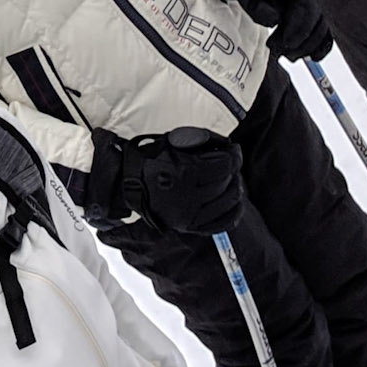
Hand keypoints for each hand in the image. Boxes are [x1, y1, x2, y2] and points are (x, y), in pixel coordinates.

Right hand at [122, 128, 245, 234]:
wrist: (132, 183)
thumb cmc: (154, 159)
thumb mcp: (175, 140)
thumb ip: (205, 139)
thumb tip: (230, 147)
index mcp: (184, 172)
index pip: (225, 166)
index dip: (235, 156)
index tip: (234, 150)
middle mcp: (187, 197)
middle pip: (227, 183)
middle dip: (233, 170)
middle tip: (230, 163)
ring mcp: (189, 215)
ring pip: (229, 203)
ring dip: (235, 188)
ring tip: (231, 179)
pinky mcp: (190, 227)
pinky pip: (224, 223)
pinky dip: (234, 211)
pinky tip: (233, 200)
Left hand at [204, 0, 332, 62]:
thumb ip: (257, 4)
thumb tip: (275, 19)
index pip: (306, 5)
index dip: (299, 27)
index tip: (286, 43)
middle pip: (316, 19)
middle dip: (301, 41)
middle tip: (279, 52)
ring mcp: (313, 4)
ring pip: (322, 28)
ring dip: (308, 47)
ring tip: (286, 55)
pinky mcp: (313, 17)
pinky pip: (324, 33)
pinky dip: (320, 47)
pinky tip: (310, 57)